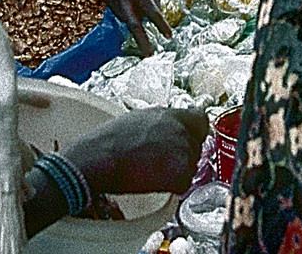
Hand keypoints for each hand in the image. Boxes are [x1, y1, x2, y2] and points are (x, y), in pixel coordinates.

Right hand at [62, 108, 209, 196]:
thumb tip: (166, 129)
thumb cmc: (109, 139)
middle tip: (162, 161)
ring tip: (153, 171)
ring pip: (191, 166)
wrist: (100, 158)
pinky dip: (172, 186)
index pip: (201, 119)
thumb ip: (160, 122)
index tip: (189, 139)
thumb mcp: (137, 118)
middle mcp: (180, 130)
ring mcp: (183, 151)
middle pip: (196, 146)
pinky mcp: (180, 173)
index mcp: (169, 114)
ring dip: (177, 171)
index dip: (195, 132)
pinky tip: (154, 181)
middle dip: (183, 154)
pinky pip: (184, 183)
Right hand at [102, 0, 163, 55]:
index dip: (161, 25)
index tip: (168, 35)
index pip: (152, 12)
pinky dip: (127, 13)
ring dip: (136, 23)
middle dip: (142, 41)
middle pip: (133, 23)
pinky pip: (119, 12)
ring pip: (126, 19)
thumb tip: (157, 17)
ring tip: (142, 16)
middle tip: (149, 54)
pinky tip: (130, 3)